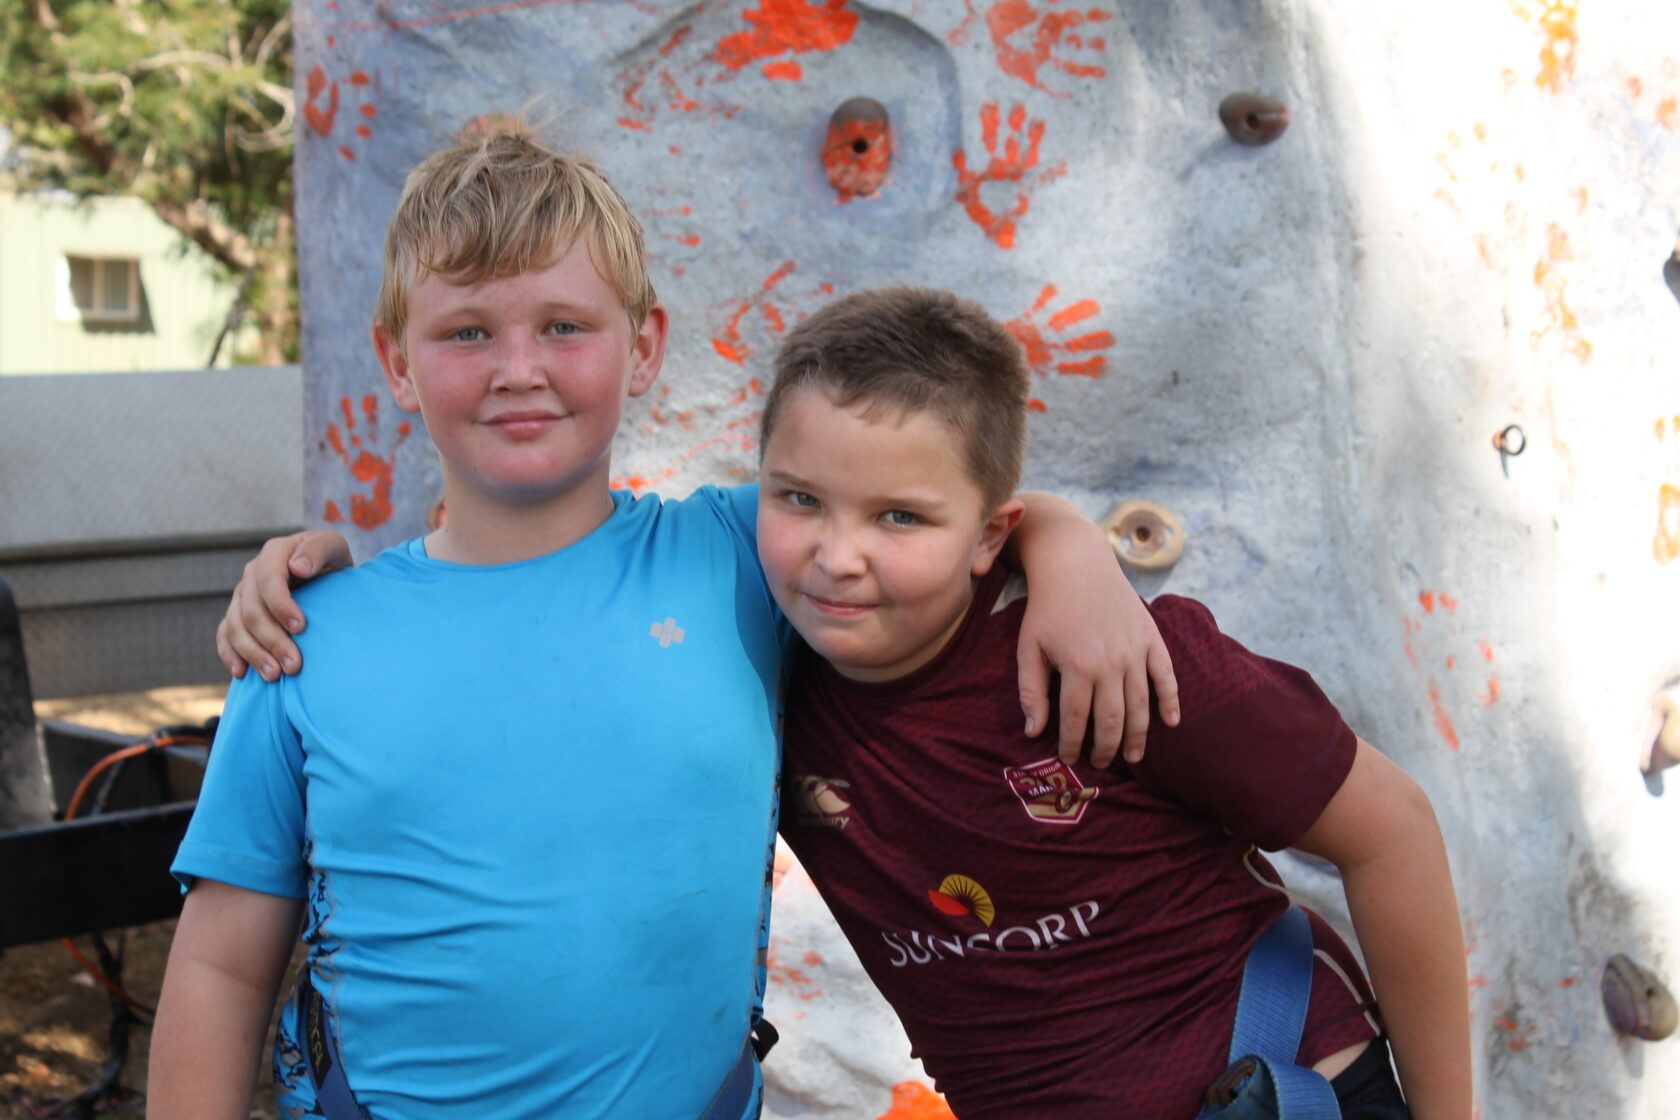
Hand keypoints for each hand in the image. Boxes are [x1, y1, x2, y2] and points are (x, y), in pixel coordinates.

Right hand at [216, 531, 351, 678]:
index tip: (300, 627)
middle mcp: (252, 573)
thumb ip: (317, 551)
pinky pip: (225, 635)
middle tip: (294, 665)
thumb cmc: (331, 562)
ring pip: (236, 627)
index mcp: (274, 553)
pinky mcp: (237, 614)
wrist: (324, 575)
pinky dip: (230, 654)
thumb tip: (297, 567)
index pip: (267, 579)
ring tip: (275, 676)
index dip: (280, 604)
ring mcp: (242, 595)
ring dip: (254, 653)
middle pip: (251, 610)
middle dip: (272, 639)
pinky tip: (242, 673)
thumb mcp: (332, 548)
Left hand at [1018, 570, 1179, 766]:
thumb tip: (1033, 733)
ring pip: (1141, 705)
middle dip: (1106, 747)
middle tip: (1100, 763)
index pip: (1077, 720)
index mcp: (1078, 666)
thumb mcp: (1028, 648)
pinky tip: (1170, 723)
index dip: (1072, 744)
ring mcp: (1135, 650)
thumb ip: (1031, 691)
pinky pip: (1166, 675)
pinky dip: (1170, 701)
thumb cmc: (1047, 609)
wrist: (1076, 564)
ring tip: (1132, 757)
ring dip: (1137, 735)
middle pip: (1113, 719)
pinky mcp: (1151, 638)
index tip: (1068, 758)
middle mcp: (1111, 662)